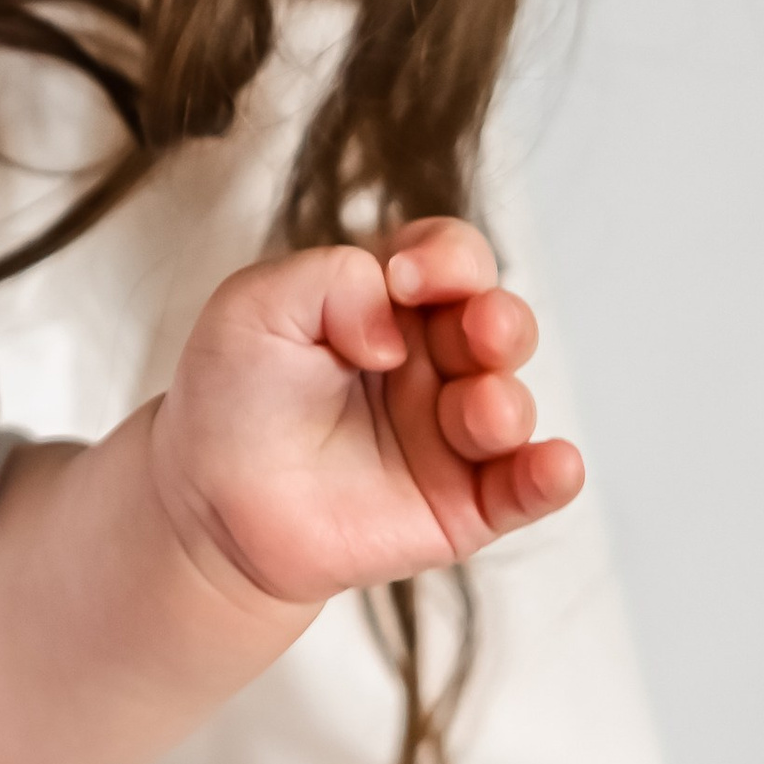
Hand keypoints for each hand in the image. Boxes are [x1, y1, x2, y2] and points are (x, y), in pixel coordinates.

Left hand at [151, 217, 584, 618]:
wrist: (208, 504)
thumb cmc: (231, 395)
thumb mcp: (253, 306)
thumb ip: (328, 280)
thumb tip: (395, 327)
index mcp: (391, 302)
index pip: (451, 259)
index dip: (447, 258)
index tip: (406, 278)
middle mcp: (433, 361)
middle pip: (499, 323)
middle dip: (500, 321)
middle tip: (476, 330)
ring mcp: (449, 433)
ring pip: (511, 404)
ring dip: (505, 402)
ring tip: (477, 410)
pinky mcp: (460, 504)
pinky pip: (524, 489)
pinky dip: (550, 475)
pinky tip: (555, 464)